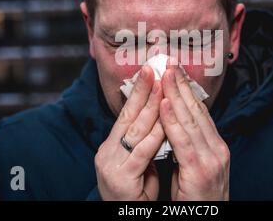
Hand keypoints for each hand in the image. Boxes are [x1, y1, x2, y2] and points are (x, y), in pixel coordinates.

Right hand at [94, 65, 164, 199]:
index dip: (140, 92)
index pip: (128, 113)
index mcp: (112, 145)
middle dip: (143, 89)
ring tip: (161, 84)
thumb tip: (161, 118)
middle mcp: (107, 151)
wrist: (123, 217)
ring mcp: (111, 164)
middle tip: (154, 67)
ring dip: (151, 105)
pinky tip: (165, 120)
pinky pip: (141, 152)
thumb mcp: (138, 163)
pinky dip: (154, 134)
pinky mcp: (121, 178)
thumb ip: (145, 142)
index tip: (152, 71)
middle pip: (128, 115)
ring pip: (135, 129)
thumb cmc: (134, 192)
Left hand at [160, 65, 229, 200]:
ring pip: (191, 119)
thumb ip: (189, 145)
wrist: (209, 219)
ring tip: (164, 74)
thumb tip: (174, 123)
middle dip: (181, 85)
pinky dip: (173, 120)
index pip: (200, 111)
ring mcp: (212, 158)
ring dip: (176, 94)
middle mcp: (217, 148)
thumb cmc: (198, 197)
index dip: (187, 90)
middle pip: (197, 110)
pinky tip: (165, 104)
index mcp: (216, 145)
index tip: (176, 71)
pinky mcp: (200, 171)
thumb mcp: (196, 166)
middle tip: (170, 62)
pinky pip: (184, 140)